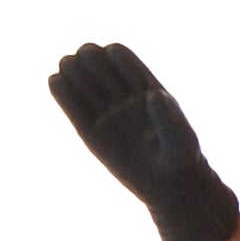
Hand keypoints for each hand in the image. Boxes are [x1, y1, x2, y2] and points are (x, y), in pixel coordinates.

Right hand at [48, 43, 238, 240]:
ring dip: (72, 71)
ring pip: (76, 74)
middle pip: (92, 57)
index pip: (117, 53)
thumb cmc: (180, 160)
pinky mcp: (88, 131)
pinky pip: (68, 102)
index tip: (126, 82)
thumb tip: (151, 95)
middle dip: (89, 61)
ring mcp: (103, 111)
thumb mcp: (181, 139)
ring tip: (81, 89)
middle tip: (98, 83)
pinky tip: (58, 84)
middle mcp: (121, 94)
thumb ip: (169, 117)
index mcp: (143, 85)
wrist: (168, 187)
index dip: (114, 57)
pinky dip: (59, 89)